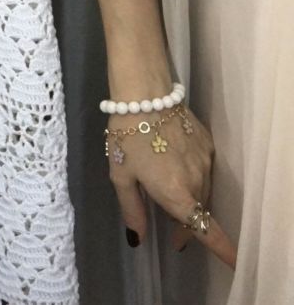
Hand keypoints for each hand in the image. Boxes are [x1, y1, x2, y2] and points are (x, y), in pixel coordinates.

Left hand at [107, 103, 237, 268]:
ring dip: (188, 195)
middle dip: (184, 220)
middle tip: (165, 217)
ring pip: (202, 189)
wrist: (145, 93)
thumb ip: (132, 209)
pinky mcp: (207, 143)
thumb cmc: (126, 135)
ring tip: (165, 184)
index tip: (233, 261)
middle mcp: (197, 181)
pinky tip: (172, 160)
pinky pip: (203, 168)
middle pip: (198, 210)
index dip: (222, 249)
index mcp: (176, 194)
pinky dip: (192, 173)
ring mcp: (205, 161)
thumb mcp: (121, 175)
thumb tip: (138, 239)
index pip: (205, 229)